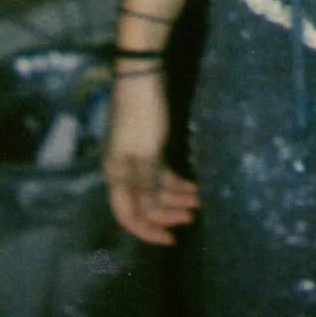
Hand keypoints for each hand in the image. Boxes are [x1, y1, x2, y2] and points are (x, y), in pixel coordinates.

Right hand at [103, 70, 199, 245]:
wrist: (142, 77)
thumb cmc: (143, 117)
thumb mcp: (147, 155)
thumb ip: (147, 185)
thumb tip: (148, 210)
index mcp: (116, 176)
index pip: (128, 215)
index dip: (148, 230)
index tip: (171, 239)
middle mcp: (123, 170)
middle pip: (144, 202)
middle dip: (168, 212)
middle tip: (192, 217)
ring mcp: (135, 157)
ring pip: (155, 187)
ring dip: (176, 196)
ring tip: (199, 201)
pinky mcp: (148, 144)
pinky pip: (160, 172)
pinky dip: (176, 180)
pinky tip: (192, 184)